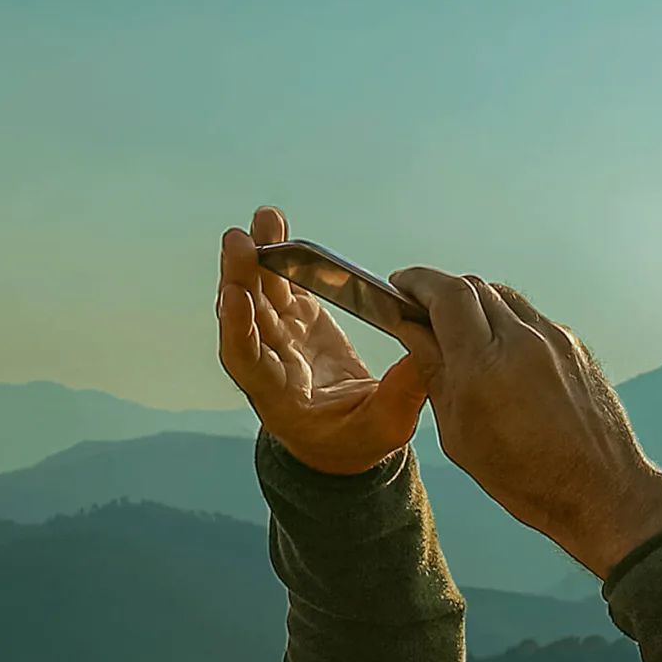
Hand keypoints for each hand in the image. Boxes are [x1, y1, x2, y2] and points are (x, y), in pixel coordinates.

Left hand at [216, 206, 432, 474]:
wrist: (344, 439)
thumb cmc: (358, 442)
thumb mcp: (384, 428)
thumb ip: (400, 395)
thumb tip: (425, 355)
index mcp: (278, 396)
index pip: (247, 360)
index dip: (238, 329)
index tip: (235, 297)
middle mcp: (269, 361)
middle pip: (246, 316)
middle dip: (240, 277)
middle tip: (239, 241)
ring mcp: (280, 336)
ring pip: (260, 291)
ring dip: (256, 255)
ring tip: (264, 219)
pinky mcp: (296, 317)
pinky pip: (283, 280)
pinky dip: (278, 251)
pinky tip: (276, 223)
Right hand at [384, 268, 661, 577]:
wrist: (600, 489)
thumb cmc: (528, 477)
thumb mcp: (459, 434)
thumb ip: (433, 373)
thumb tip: (412, 332)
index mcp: (485, 366)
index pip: (446, 293)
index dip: (417, 282)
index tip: (400, 287)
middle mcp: (523, 341)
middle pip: (472, 287)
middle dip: (441, 292)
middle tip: (423, 311)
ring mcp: (554, 339)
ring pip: (504, 296)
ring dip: (475, 304)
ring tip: (461, 333)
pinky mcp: (574, 346)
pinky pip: (531, 318)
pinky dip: (506, 323)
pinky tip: (500, 354)